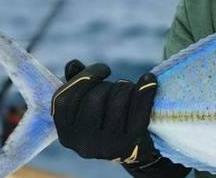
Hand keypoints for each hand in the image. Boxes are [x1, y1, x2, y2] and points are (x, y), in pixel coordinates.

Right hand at [52, 59, 189, 176]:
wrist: (134, 151)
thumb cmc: (107, 121)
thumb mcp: (86, 107)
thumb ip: (76, 84)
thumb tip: (72, 64)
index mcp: (65, 133)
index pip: (65, 98)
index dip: (85, 76)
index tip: (104, 69)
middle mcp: (82, 143)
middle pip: (94, 97)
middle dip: (109, 84)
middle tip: (118, 86)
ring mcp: (106, 146)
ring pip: (117, 100)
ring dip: (126, 87)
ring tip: (128, 90)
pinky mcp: (129, 144)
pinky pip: (139, 109)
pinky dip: (146, 90)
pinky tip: (149, 80)